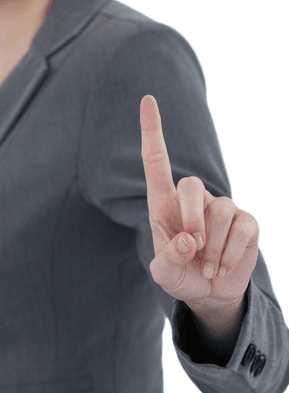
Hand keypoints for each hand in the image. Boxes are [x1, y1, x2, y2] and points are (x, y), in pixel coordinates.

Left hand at [141, 95, 258, 335]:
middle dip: (190, 218)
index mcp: (164, 205)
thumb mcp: (164, 273)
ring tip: (205, 265)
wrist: (209, 293)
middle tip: (191, 247)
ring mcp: (221, 208)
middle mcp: (193, 201)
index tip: (147, 100)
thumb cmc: (180, 275)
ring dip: (212, 246)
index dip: (152, 130)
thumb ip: (168, 259)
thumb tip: (189, 240)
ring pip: (220, 211)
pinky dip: (229, 253)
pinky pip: (242, 228)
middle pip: (191, 185)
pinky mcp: (246, 222)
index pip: (156, 161)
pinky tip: (221, 266)